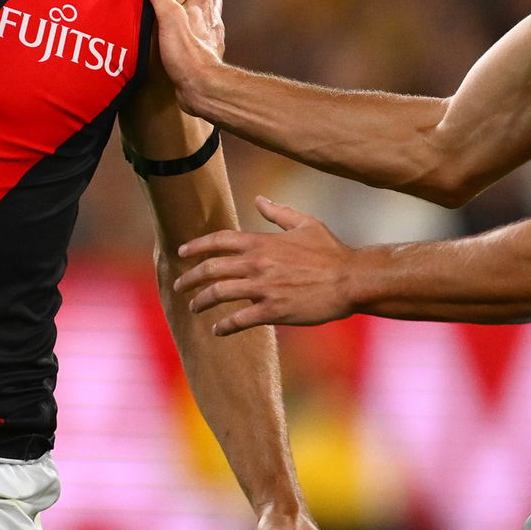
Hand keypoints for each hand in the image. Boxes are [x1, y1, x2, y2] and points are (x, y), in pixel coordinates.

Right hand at [134, 0, 224, 110]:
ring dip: (199, 13)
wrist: (203, 88)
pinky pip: (203, 41)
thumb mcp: (168, 16)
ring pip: (209, 20)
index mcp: (203, 7)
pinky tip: (183, 41)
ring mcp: (210, 40)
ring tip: (182, 12)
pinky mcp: (206, 58)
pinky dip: (195, 36)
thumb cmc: (187, 53)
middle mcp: (210, 21)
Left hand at [173, 196, 355, 335]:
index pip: (218, 241)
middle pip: (211, 269)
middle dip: (189, 278)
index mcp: (262, 242)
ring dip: (201, 301)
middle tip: (179, 286)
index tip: (181, 253)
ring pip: (219, 294)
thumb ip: (279, 212)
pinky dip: (224, 326)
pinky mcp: (274, 311)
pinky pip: (239, 320)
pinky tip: (218, 330)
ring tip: (194, 307)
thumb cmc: (331, 251)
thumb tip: (259, 199)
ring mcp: (264, 288)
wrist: (352, 280)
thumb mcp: (305, 224)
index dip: (196, 246)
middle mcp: (257, 263)